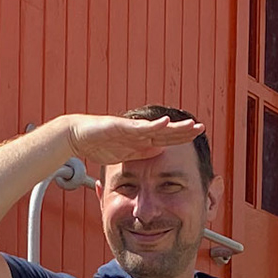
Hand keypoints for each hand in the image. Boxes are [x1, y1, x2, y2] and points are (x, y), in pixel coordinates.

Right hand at [64, 112, 204, 167]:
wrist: (76, 135)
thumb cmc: (97, 144)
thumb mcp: (124, 155)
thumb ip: (141, 153)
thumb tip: (160, 152)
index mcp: (140, 140)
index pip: (165, 139)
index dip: (181, 138)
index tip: (198, 136)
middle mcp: (138, 132)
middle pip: (165, 131)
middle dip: (184, 130)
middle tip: (202, 127)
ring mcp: (130, 128)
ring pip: (156, 128)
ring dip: (174, 126)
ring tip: (190, 124)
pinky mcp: (119, 127)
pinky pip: (138, 128)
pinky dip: (152, 126)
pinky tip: (165, 123)